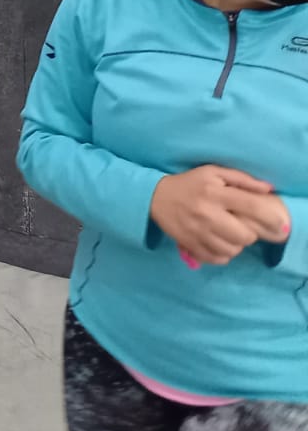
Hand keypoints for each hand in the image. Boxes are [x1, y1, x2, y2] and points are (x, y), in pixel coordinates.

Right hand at [152, 166, 290, 265]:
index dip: (269, 217)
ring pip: (232, 249)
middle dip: (248, 233)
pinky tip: (219, 243)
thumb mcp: (213, 172)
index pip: (251, 207)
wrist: (154, 196)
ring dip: (236, 244)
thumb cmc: (189, 183)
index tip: (277, 223)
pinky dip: (223, 254)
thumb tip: (268, 189)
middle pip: (244, 236)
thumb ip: (241, 179)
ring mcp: (197, 231)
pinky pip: (217, 258)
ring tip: (228, 235)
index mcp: (215, 193)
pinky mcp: (189, 244)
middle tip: (239, 226)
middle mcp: (207, 213)